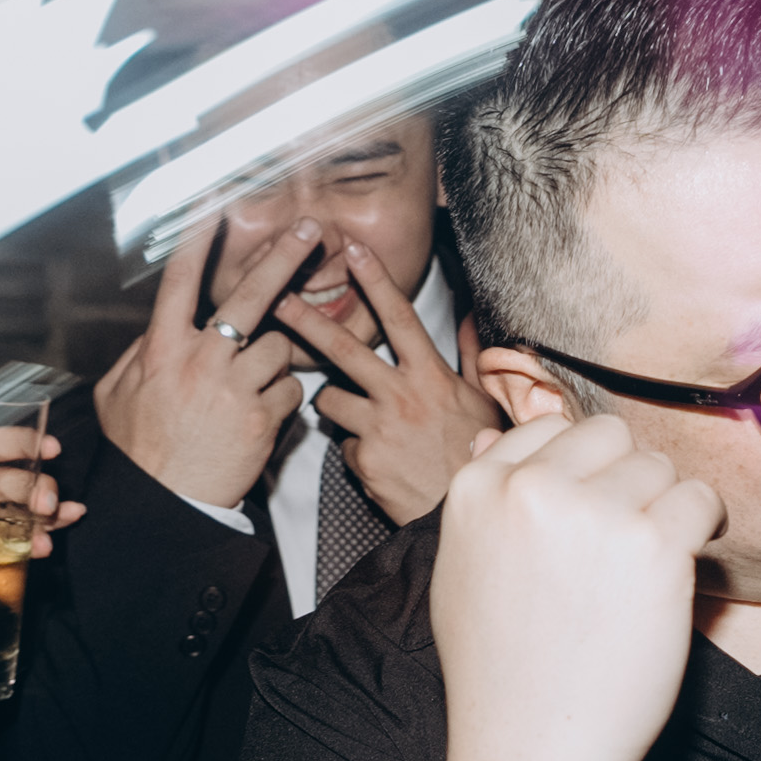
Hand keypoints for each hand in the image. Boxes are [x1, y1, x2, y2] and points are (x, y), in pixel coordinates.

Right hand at [95, 212, 329, 514]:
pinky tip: (259, 416)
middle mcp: (201, 360)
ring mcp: (235, 388)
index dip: (196, 239)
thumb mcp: (117, 396)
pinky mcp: (263, 418)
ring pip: (279, 348)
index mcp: (162, 349)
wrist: (164, 505)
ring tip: (251, 386)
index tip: (214, 206)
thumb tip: (156, 329)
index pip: (179, 280)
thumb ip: (138, 355)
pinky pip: (289, 390)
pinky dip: (281, 399)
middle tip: (311, 229)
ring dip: (273, 360)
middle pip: (251, 295)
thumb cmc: (138, 452)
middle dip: (284, 256)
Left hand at [301, 243, 496, 530]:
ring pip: (331, 399)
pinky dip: (356, 450)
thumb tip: (470, 317)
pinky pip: (344, 445)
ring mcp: (379, 430)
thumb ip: (471, 355)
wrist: (465, 511)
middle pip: (343, 348)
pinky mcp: (363, 462)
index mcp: (431, 377)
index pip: (399, 316)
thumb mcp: (483, 401)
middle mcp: (402, 397)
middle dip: (306, 320)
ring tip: (358, 417)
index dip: (374, 279)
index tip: (353, 249)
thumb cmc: (479, 454)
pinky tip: (380, 461)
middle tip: (278, 298)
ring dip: (336, 404)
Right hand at [426, 407, 716, 760]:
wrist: (531, 750)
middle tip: (626, 542)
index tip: (590, 516)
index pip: (550, 428)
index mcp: (478, 488)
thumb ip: (483, 502)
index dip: (581, 471)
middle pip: (611, 437)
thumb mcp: (462, 572)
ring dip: (665, 508)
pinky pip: (700, 500)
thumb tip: (494, 436)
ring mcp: (595, 514)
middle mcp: (533, 489)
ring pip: (659, 466)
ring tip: (647, 567)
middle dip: (627, 481)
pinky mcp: (654, 546)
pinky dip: (702, 530)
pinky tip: (682, 569)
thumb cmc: (499, 673)